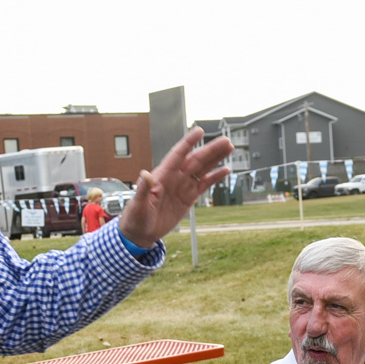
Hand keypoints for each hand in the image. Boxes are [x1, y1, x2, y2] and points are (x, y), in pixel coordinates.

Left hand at [117, 125, 233, 247]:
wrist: (141, 232)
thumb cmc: (135, 217)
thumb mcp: (138, 205)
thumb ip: (143, 190)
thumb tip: (145, 174)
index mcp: (162, 176)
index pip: (178, 155)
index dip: (189, 143)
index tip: (199, 131)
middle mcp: (174, 178)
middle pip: (195, 159)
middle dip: (210, 150)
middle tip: (226, 141)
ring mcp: (182, 186)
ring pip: (202, 168)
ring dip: (215, 158)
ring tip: (229, 148)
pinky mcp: (188, 198)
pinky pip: (204, 184)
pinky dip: (214, 177)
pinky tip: (225, 170)